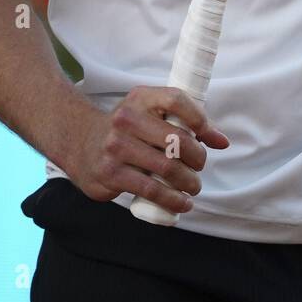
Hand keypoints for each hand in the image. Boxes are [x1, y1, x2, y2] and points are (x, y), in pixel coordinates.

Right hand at [64, 87, 229, 218]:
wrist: (79, 143)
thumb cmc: (126, 129)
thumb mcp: (148, 113)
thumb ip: (183, 121)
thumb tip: (221, 141)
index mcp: (140, 98)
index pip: (176, 100)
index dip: (200, 119)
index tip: (211, 138)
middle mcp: (126, 119)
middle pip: (177, 139)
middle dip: (197, 158)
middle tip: (199, 167)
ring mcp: (116, 147)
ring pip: (168, 168)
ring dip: (189, 182)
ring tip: (193, 187)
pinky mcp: (111, 174)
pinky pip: (151, 190)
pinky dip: (173, 200)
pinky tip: (181, 203)